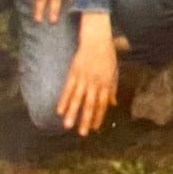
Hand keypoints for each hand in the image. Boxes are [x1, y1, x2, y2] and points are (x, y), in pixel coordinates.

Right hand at [57, 20, 119, 135]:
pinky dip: (63, 100)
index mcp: (106, 83)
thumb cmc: (107, 56)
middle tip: (82, 133)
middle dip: (85, 119)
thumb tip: (113, 104)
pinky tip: (59, 111)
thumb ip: (112, 89)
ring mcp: (83, 78)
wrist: (97, 40)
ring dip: (72, 113)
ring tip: (68, 126)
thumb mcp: (114, 72)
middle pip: (89, 104)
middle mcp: (94, 83)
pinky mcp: (73, 73)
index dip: (98, 117)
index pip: (102, 104)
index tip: (94, 128)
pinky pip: (67, 89)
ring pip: (77, 98)